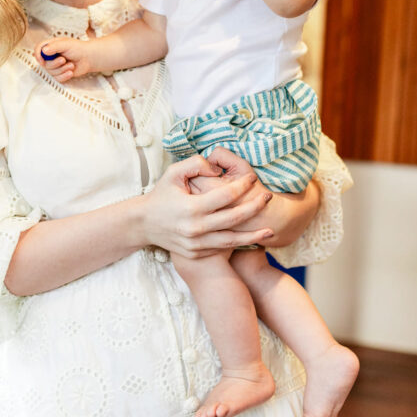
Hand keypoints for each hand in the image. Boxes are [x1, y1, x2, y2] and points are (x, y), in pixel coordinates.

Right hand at [34, 36, 97, 81]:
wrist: (89, 58)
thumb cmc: (78, 48)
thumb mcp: (66, 44)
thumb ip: (54, 46)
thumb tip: (43, 51)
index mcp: (51, 46)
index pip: (38, 49)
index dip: (38, 55)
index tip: (42, 60)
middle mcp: (51, 56)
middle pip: (44, 64)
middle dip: (54, 64)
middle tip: (63, 60)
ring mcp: (55, 65)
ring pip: (51, 72)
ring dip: (62, 70)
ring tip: (71, 65)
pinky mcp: (60, 73)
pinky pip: (57, 78)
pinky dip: (64, 76)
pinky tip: (71, 72)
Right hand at [141, 154, 273, 257]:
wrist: (144, 224)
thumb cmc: (161, 195)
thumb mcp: (172, 173)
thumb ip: (195, 164)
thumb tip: (217, 168)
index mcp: (192, 207)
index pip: (226, 195)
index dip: (243, 185)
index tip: (253, 178)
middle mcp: (196, 228)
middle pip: (235, 218)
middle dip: (255, 207)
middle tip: (269, 197)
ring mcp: (197, 244)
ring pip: (232, 239)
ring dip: (254, 235)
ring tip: (271, 230)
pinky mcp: (196, 253)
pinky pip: (222, 248)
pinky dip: (237, 244)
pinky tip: (251, 238)